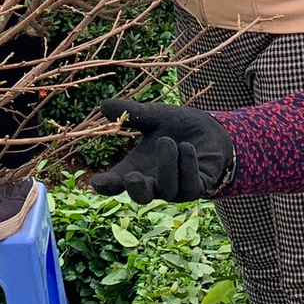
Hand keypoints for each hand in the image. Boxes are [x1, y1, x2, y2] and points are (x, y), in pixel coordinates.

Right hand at [88, 99, 233, 203]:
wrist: (208, 130)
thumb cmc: (175, 126)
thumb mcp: (153, 117)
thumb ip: (132, 114)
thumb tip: (104, 105)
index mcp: (135, 168)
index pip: (116, 183)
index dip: (105, 185)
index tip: (96, 182)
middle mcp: (153, 183)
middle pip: (141, 197)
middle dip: (136, 190)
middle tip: (133, 176)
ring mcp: (176, 189)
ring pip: (168, 189)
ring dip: (166, 165)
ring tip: (167, 140)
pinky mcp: (197, 188)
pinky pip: (190, 186)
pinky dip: (187, 166)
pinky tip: (186, 147)